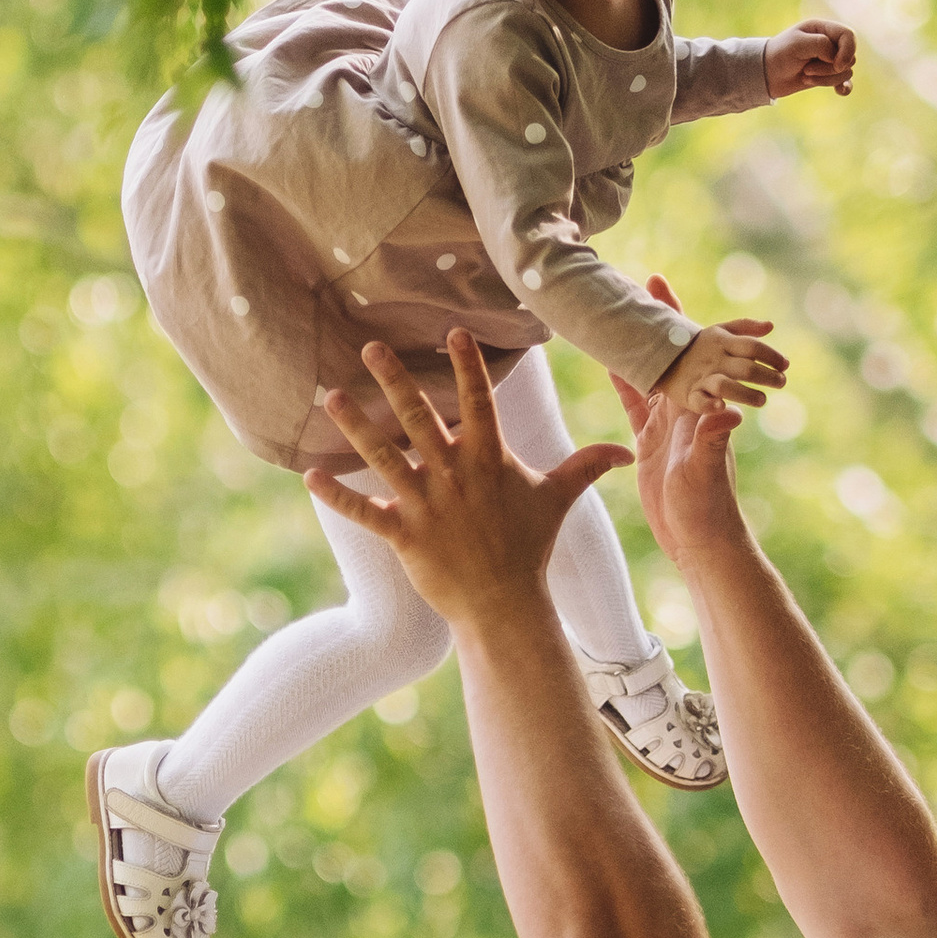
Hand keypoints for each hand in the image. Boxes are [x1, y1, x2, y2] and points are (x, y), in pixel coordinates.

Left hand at [306, 335, 629, 630]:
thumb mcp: (558, 501)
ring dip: (356, 427)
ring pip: (385, 457)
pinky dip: (338, 496)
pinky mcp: (404, 536)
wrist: (506, 606)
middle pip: (420, 417)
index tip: (452, 331)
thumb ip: (585, 467)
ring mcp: (426, 505)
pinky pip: (365, 513)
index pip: (479, 401)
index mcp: (489, 459)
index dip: (467, 366)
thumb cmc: (530, 549)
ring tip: (331, 397)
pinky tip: (310, 476)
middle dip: (395, 380)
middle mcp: (454, 475)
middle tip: (369, 346)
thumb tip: (626, 452)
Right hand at [615, 278, 759, 573]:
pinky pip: (635, 403)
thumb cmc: (709, 509)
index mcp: (697, 408)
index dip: (682, 320)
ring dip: (639, 345)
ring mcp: (667, 424)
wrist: (700, 541)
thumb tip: (729, 413)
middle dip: (659, 320)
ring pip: (651, 373)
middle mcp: (685, 409)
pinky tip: (611, 364)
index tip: (668, 289)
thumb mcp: (707, 473)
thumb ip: (714, 442)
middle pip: (672, 353)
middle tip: (645, 282)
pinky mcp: (649, 442)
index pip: (692, 354)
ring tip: (620, 314)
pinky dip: (624, 382)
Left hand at [765, 17, 856, 99]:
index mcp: (823, 29)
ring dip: (826, 79)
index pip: (848, 35)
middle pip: (849, 57)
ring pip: (845, 72)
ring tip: (805, 75)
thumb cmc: (779, 54)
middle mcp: (829, 43)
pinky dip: (844, 87)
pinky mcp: (828, 75)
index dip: (847, 50)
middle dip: (829, 68)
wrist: (766, 74)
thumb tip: (838, 60)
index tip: (837, 65)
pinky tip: (839, 91)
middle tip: (806, 69)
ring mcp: (830, 60)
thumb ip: (822, 45)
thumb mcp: (797, 44)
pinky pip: (846, 82)